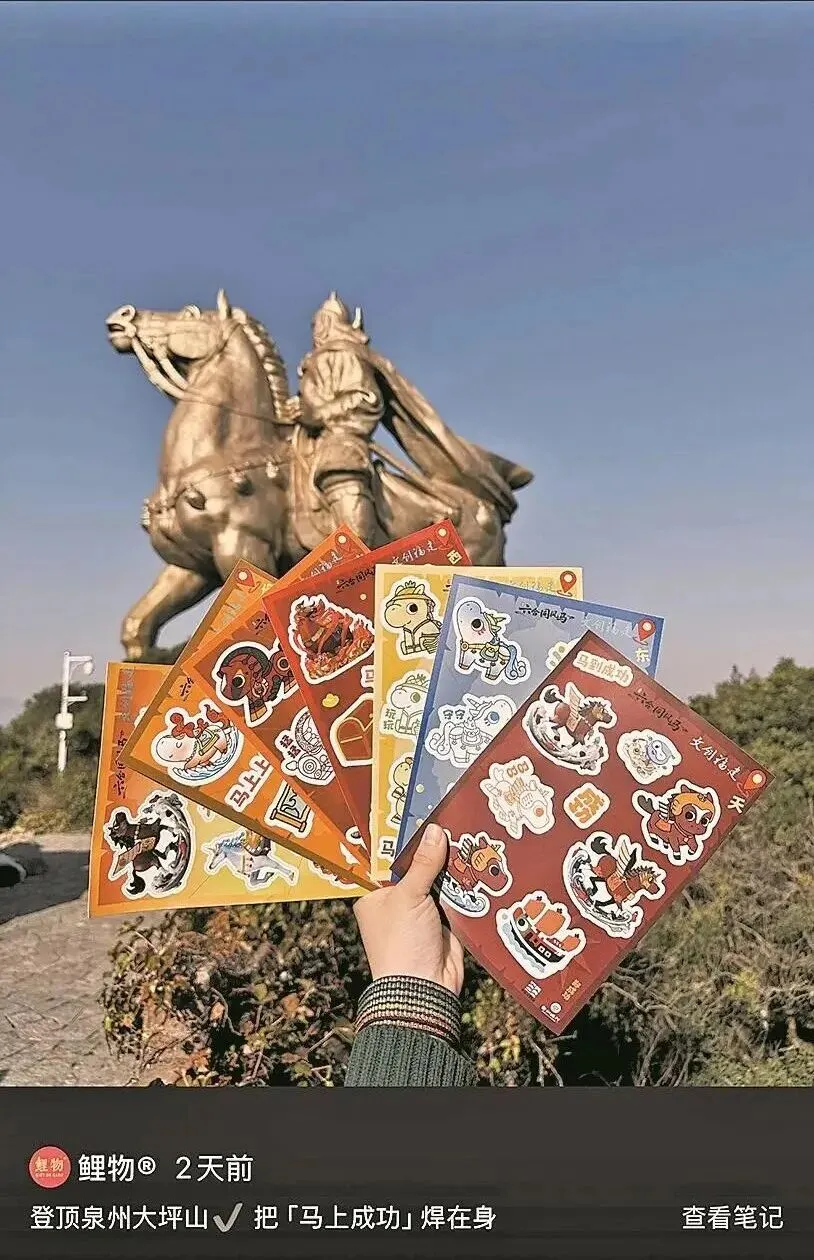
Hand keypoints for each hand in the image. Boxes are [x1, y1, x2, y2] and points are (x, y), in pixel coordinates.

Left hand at [353, 825, 464, 995]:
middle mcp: (396, 902)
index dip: (404, 840)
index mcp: (375, 895)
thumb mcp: (409, 897)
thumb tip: (435, 831)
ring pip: (438, 880)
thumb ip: (424, 864)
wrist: (425, 989)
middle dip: (432, 850)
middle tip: (450, 818)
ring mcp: (421, 912)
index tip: (421, 814)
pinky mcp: (444, 922)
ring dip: (451, 865)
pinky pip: (455, 896)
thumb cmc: (401, 943)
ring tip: (468, 833)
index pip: (388, 860)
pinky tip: (478, 861)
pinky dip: (464, 884)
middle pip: (416, 867)